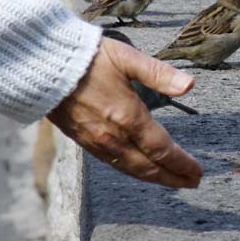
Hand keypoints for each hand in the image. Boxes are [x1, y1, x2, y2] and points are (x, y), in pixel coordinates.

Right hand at [47, 38, 202, 187]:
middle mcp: (113, 135)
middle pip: (149, 166)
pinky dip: (132, 171)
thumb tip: (190, 85)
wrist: (42, 67)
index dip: (182, 163)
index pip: (162, 149)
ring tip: (172, 181)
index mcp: (128, 116)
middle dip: (173, 177)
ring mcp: (96, 141)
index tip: (198, 172)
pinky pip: (113, 163)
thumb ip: (158, 73)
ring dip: (154, 178)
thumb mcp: (126, 57)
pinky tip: (140, 169)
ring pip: (130, 168)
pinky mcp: (83, 141)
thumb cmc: (86, 57)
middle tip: (192, 183)